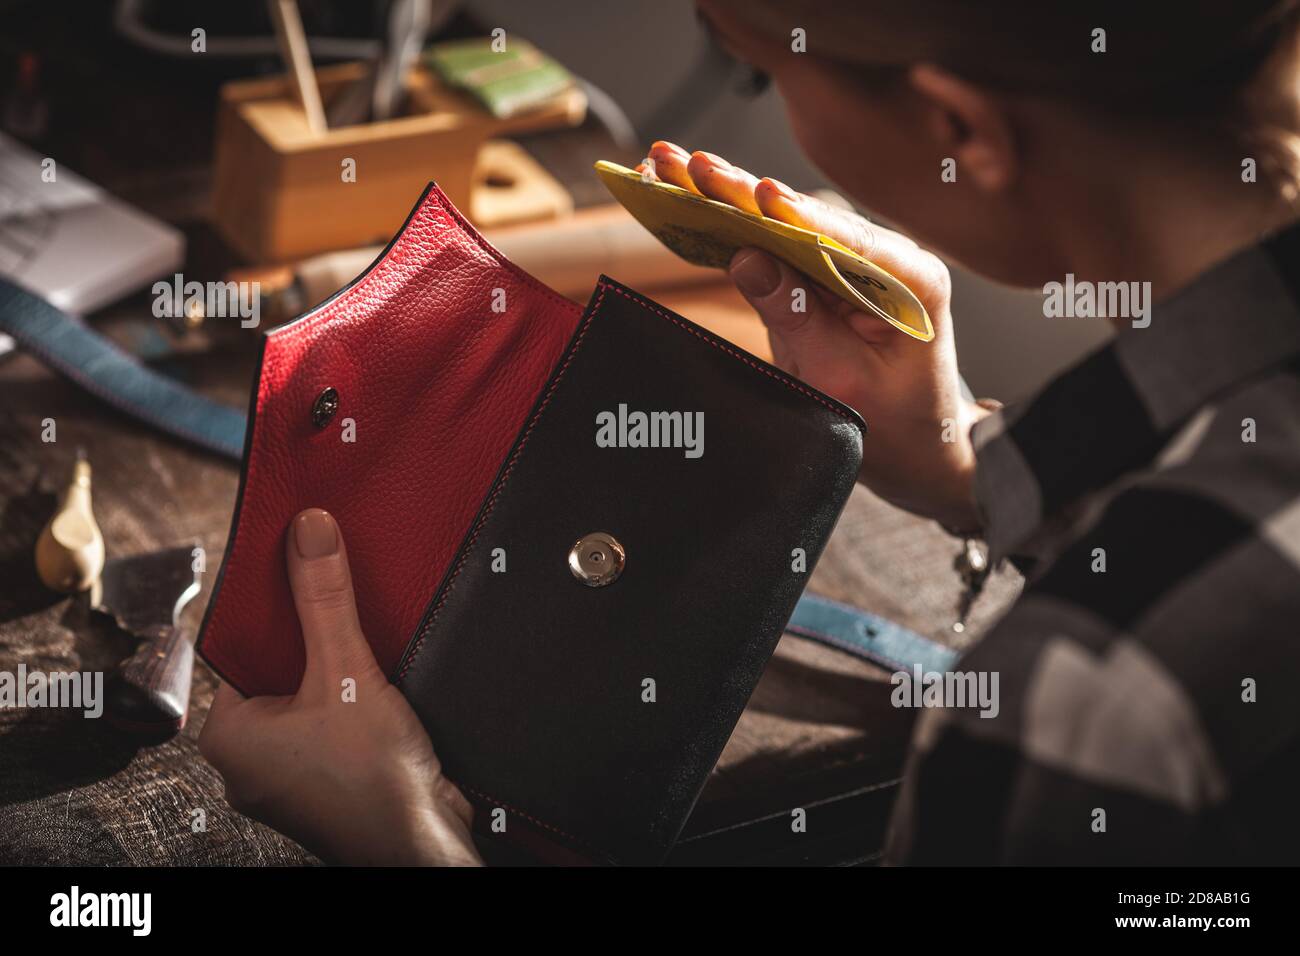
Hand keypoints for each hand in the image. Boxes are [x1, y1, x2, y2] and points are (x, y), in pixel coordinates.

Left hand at [199, 509, 481, 865]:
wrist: (423, 843)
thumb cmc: (372, 782)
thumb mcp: (346, 671)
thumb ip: (325, 599)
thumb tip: (308, 533)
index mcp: (229, 736)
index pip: (240, 650)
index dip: (275, 611)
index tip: (299, 576)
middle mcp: (249, 761)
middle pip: (278, 670)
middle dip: (313, 641)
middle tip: (340, 610)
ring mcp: (289, 776)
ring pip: (309, 697)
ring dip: (337, 671)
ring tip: (363, 650)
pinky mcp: (328, 782)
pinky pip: (332, 723)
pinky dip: (354, 700)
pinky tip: (379, 685)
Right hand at [640, 142, 990, 529]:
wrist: (920, 455)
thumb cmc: (899, 426)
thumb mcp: (846, 381)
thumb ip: (799, 321)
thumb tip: (747, 261)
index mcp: (910, 278)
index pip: (845, 237)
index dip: (796, 213)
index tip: (757, 190)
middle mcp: (879, 261)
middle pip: (803, 217)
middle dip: (742, 190)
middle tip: (689, 163)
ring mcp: (844, 269)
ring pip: (778, 226)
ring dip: (723, 199)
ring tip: (670, 168)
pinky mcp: (813, 284)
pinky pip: (767, 251)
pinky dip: (725, 230)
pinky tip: (683, 202)